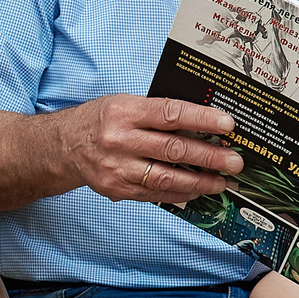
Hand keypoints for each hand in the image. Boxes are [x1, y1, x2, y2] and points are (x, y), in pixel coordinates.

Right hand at [55, 93, 241, 202]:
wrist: (64, 146)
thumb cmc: (101, 120)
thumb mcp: (124, 104)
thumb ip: (157, 112)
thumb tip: (202, 121)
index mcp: (124, 112)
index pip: (171, 114)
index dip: (202, 119)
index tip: (227, 124)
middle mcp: (120, 140)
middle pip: (173, 149)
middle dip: (209, 156)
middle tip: (234, 161)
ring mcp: (118, 168)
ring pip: (166, 177)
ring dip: (199, 181)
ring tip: (221, 182)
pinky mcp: (117, 189)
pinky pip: (154, 193)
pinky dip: (179, 193)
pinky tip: (196, 191)